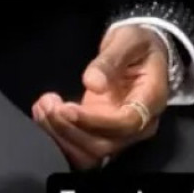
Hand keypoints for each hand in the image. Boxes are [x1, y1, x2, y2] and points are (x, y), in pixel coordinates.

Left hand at [32, 24, 167, 169]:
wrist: (141, 52)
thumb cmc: (138, 44)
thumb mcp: (128, 40)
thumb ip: (111, 60)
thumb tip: (93, 84)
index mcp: (151, 101)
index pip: (125, 124)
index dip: (94, 122)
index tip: (67, 108)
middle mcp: (139, 125)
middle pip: (104, 144)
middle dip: (71, 129)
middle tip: (49, 104)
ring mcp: (119, 133)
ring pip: (89, 152)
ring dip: (61, 135)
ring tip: (43, 106)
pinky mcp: (102, 134)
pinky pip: (80, 148)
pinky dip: (59, 137)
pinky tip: (44, 115)